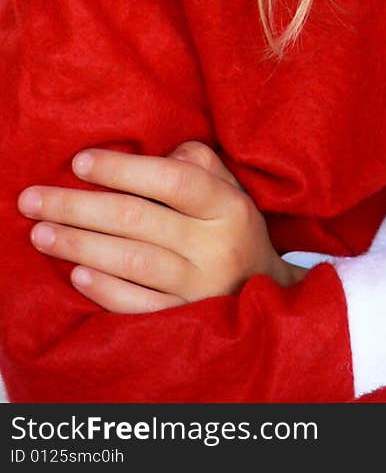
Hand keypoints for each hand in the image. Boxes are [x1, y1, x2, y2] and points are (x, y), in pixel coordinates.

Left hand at [17, 141, 305, 312]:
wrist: (263, 295)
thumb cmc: (232, 231)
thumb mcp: (230, 190)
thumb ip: (197, 162)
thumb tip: (151, 154)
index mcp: (228, 207)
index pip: (173, 180)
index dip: (123, 169)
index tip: (79, 162)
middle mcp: (215, 246)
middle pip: (138, 219)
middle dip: (79, 206)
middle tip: (33, 199)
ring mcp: (199, 287)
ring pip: (132, 261)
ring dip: (80, 245)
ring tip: (41, 234)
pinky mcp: (185, 321)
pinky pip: (139, 306)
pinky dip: (105, 289)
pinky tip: (76, 274)